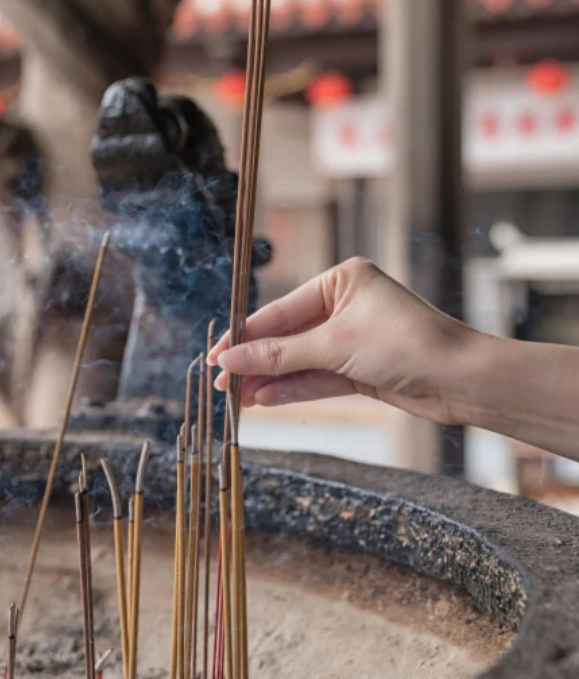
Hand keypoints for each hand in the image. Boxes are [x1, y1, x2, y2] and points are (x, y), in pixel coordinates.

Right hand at [208, 257, 482, 424]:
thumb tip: (230, 360)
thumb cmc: (406, 345)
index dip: (246, 336)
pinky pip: (318, 377)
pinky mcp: (361, 368)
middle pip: (287, 336)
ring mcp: (353, 338)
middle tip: (222, 383)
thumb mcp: (334, 346)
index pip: (280, 310)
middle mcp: (345, 305)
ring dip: (271, 379)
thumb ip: (279, 355)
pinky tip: (265, 399)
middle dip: (256, 361)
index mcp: (341, 281)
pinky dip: (293, 388)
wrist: (463, 381)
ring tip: (238, 398)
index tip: (217, 357)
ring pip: (300, 360)